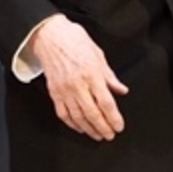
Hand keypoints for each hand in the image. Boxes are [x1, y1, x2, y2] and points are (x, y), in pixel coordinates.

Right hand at [32, 14, 128, 140]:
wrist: (51, 37)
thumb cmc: (75, 41)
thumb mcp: (98, 55)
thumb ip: (110, 76)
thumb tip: (121, 90)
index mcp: (92, 74)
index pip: (106, 102)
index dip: (114, 117)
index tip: (119, 126)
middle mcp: (78, 85)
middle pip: (93, 113)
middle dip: (103, 127)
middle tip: (110, 135)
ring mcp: (64, 90)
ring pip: (78, 117)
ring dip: (89, 129)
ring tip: (97, 135)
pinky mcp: (54, 93)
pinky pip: (63, 114)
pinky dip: (72, 124)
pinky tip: (80, 128)